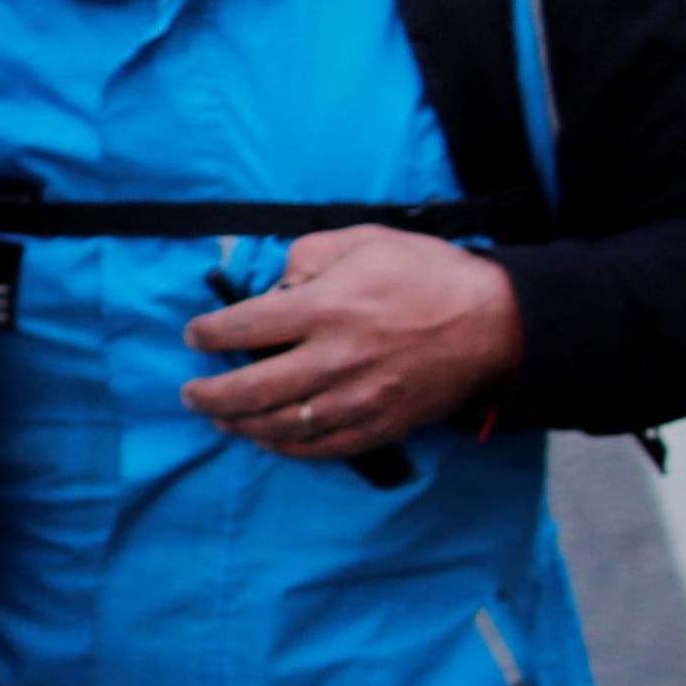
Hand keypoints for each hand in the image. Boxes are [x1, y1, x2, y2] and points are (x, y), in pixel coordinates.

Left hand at [183, 227, 523, 460]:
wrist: (495, 322)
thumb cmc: (428, 274)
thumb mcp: (365, 239)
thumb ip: (309, 255)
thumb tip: (274, 285)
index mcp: (325, 308)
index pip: (244, 327)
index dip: (209, 334)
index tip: (195, 335)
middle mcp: (333, 359)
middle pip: (249, 389)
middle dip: (209, 394)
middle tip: (191, 392)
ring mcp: (356, 399)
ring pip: (279, 425)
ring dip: (239, 425)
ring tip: (218, 418)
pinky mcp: (378, 426)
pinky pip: (319, 447)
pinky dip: (285, 446)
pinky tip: (266, 438)